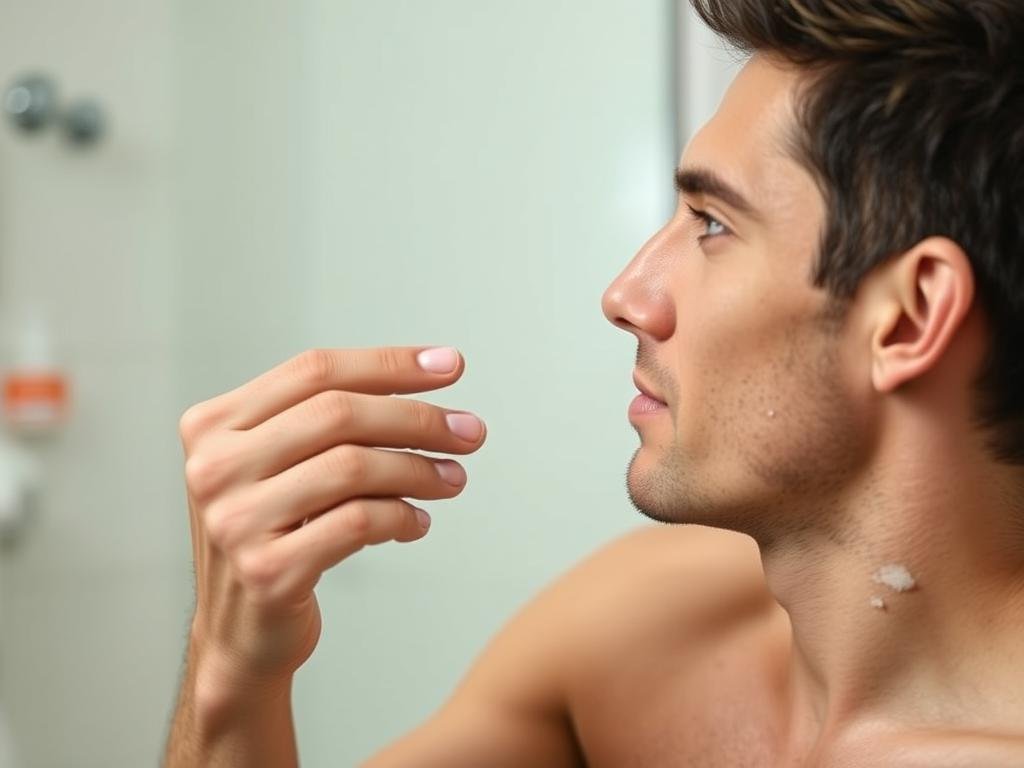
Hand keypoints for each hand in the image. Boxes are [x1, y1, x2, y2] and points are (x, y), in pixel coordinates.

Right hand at [178, 347, 485, 702]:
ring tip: (453, 479)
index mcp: (213, 424)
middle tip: (470, 432)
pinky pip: (359, 523)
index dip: (389, 363)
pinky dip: (402, 517)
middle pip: (338, 413)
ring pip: (354, 466)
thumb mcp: (279, 464)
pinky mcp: (267, 571)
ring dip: (419, 470)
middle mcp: (215, 466)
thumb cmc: (275, 534)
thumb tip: (432, 371)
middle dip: (418, 418)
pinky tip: (418, 523)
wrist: (239, 634)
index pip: (314, 370)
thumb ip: (329, 418)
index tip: (451, 365)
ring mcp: (235, 520)